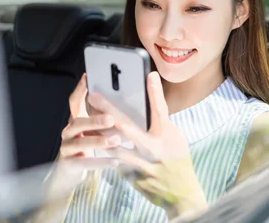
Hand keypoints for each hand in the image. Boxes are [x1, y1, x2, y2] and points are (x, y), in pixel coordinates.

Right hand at [59, 74, 121, 159]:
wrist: (70, 172)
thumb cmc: (87, 146)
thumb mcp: (93, 130)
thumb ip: (103, 117)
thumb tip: (123, 103)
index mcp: (75, 119)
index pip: (74, 101)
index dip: (80, 90)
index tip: (88, 77)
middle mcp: (68, 131)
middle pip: (77, 122)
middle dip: (94, 120)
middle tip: (111, 119)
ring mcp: (67, 148)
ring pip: (80, 142)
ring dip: (98, 141)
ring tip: (115, 141)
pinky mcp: (69, 164)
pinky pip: (84, 163)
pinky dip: (100, 162)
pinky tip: (115, 162)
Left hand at [87, 72, 207, 218]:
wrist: (180, 192)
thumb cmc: (177, 159)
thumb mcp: (174, 137)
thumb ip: (160, 121)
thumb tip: (149, 100)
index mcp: (167, 136)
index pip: (160, 110)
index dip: (155, 92)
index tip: (149, 75)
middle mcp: (154, 149)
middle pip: (127, 126)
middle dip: (108, 109)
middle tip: (94, 96)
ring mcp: (142, 164)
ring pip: (114, 146)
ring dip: (100, 132)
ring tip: (88, 120)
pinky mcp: (133, 176)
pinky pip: (115, 160)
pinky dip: (106, 150)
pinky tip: (98, 142)